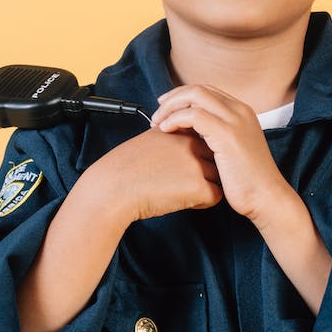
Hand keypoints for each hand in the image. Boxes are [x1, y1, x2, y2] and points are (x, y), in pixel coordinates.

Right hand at [86, 127, 223, 223]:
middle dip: (206, 168)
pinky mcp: (198, 186)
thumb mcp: (149, 140)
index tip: (181, 165)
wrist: (113, 188)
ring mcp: (196, 164)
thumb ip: (170, 137)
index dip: (197, 153)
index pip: (205, 138)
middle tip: (183, 179)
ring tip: (181, 190)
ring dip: (205, 185)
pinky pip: (216, 195)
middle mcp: (190, 143)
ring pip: (218, 175)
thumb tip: (184, 144)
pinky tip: (183, 200)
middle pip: (215, 156)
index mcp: (178, 130)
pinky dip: (202, 202)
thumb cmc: (126, 168)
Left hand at [150, 85, 293, 223]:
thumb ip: (216, 134)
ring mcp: (234, 120)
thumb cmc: (247, 181)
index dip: (182, 96)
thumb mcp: (232, 149)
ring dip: (171, 107)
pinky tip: (165, 131)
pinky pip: (193, 115)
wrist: (266, 197)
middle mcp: (239, 110)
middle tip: (157, 113)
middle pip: (198, 89)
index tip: (166, 107)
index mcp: (242, 111)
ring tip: (157, 123)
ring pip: (194, 96)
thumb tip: (191, 130)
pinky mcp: (227, 134)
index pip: (206, 91)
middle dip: (173, 98)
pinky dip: (175, 119)